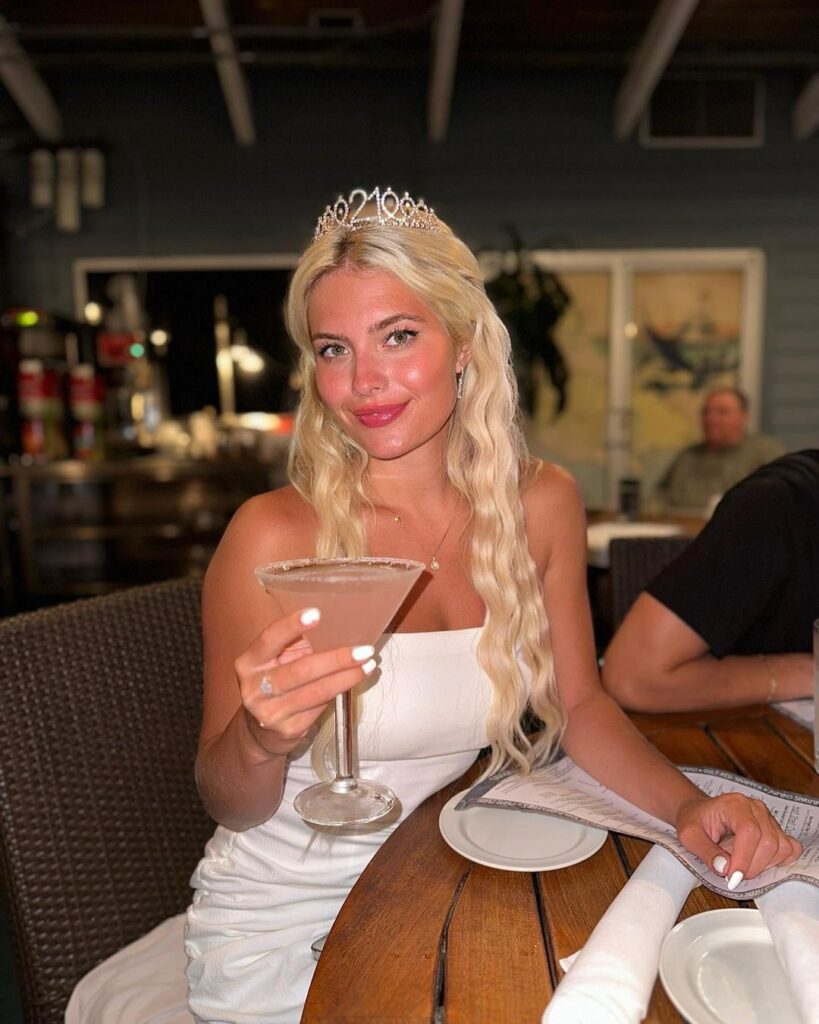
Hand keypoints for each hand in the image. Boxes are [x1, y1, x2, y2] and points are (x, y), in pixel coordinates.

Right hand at [234, 607, 375, 757]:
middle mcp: (254, 688)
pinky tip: (353, 682)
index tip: (317, 613)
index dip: (291, 625)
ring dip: (347, 677)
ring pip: (316, 691)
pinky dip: (339, 692)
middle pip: (301, 670)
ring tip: (368, 665)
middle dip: (337, 659)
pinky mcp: (288, 730)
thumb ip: (296, 644)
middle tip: (364, 650)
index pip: (269, 639)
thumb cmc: (276, 681)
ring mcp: (270, 712)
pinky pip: (320, 707)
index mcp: (249, 662)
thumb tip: (339, 624)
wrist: (260, 730)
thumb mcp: (277, 660)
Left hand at [675, 792, 801, 886]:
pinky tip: (758, 862)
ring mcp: (768, 818)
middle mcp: (755, 808)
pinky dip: (777, 862)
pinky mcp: (776, 829)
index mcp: (734, 804)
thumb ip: (705, 852)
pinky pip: (790, 849)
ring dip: (763, 865)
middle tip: (732, 874)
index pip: (749, 831)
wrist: (700, 814)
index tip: (732, 876)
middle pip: (768, 842)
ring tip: (741, 863)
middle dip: (752, 866)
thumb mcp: (689, 836)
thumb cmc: (695, 822)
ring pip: (781, 848)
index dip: (744, 858)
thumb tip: (724, 868)